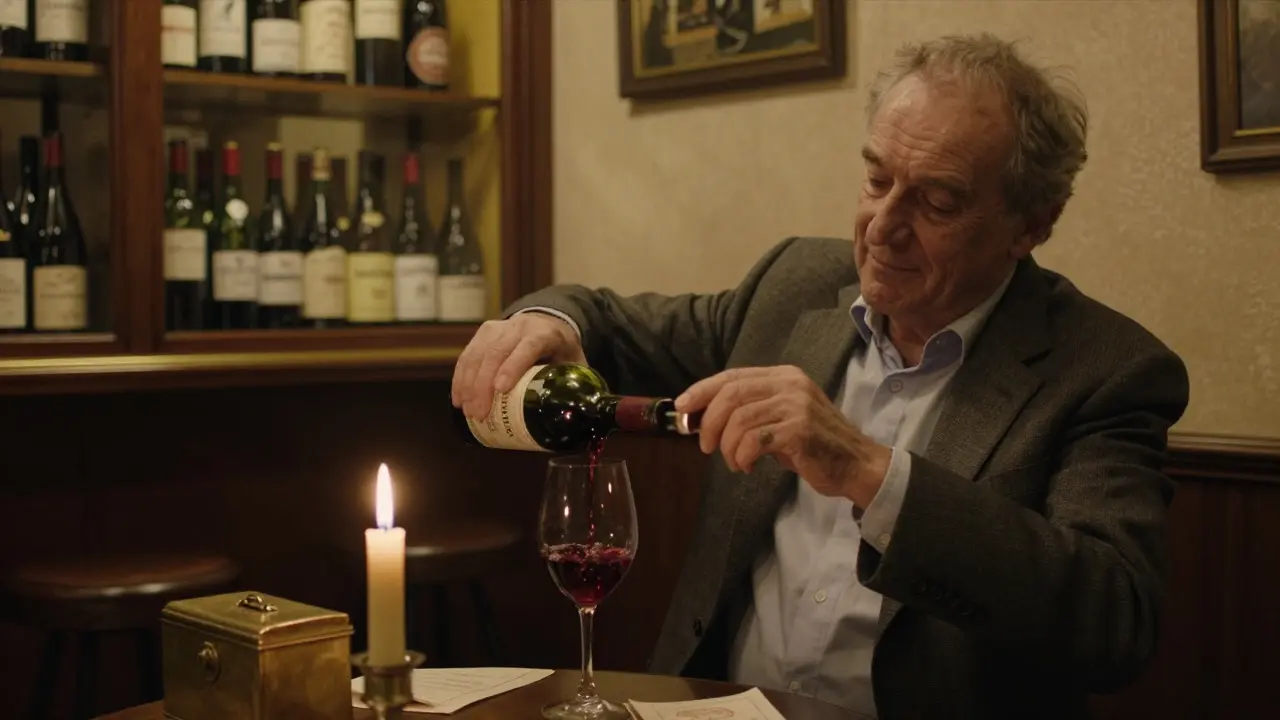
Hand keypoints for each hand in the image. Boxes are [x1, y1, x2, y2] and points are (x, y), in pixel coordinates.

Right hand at [452, 312, 586, 419]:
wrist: (548, 322)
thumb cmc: (562, 350)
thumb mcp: (575, 363)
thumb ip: (578, 386)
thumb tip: (584, 417)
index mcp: (544, 334)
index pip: (527, 348)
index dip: (512, 367)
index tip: (500, 390)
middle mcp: (519, 327)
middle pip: (496, 353)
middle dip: (483, 385)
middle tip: (479, 413)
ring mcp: (498, 328)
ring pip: (477, 354)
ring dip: (468, 384)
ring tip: (467, 411)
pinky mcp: (483, 334)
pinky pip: (467, 355)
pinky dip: (461, 378)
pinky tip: (458, 398)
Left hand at [674, 365, 890, 505]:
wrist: (855, 465)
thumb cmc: (813, 446)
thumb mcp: (780, 419)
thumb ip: (749, 412)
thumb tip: (702, 418)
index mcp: (782, 376)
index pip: (732, 376)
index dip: (702, 391)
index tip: (682, 408)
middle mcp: (789, 383)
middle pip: (731, 395)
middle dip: (709, 422)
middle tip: (704, 446)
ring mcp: (796, 404)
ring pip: (739, 419)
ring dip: (727, 446)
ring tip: (733, 462)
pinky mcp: (799, 429)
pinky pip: (754, 441)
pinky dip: (741, 456)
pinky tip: (746, 467)